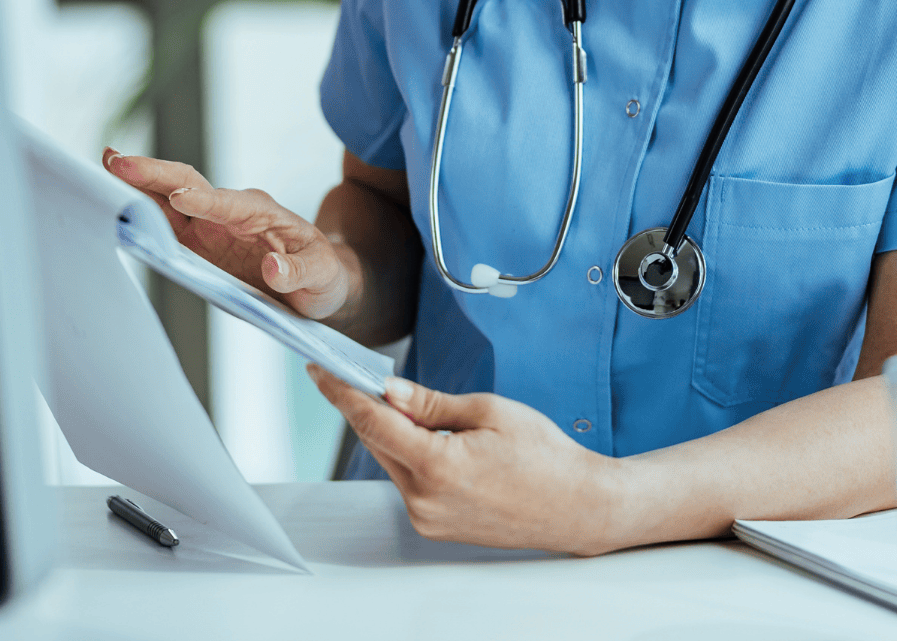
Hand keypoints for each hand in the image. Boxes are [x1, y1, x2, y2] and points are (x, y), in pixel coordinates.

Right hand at [102, 148, 356, 320]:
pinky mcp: (196, 241)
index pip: (228, 203)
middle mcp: (230, 211)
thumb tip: (273, 271)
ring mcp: (210, 224)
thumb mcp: (323, 277)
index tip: (178, 196)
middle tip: (117, 162)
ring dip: (138, 181)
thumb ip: (298, 273)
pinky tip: (113, 198)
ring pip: (168, 196)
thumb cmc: (323, 274)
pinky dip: (138, 207)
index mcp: (261, 213)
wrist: (317, 281)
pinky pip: (163, 220)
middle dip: (154, 173)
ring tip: (104, 166)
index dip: (203, 201)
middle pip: (188, 184)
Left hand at [308, 367, 624, 555]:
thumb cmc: (545, 457)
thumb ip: (431, 403)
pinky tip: (433, 440)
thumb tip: (390, 390)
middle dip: (370, 407)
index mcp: (438, 466)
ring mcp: (428, 518)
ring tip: (419, 409)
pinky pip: (409, 481)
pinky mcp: (434, 526)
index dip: (342, 392)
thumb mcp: (489, 412)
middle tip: (365, 375)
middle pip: (378, 442)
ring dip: (394, 432)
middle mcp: (425, 500)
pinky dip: (411, 455)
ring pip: (392, 461)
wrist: (577, 506)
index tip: (319, 371)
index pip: (372, 422)